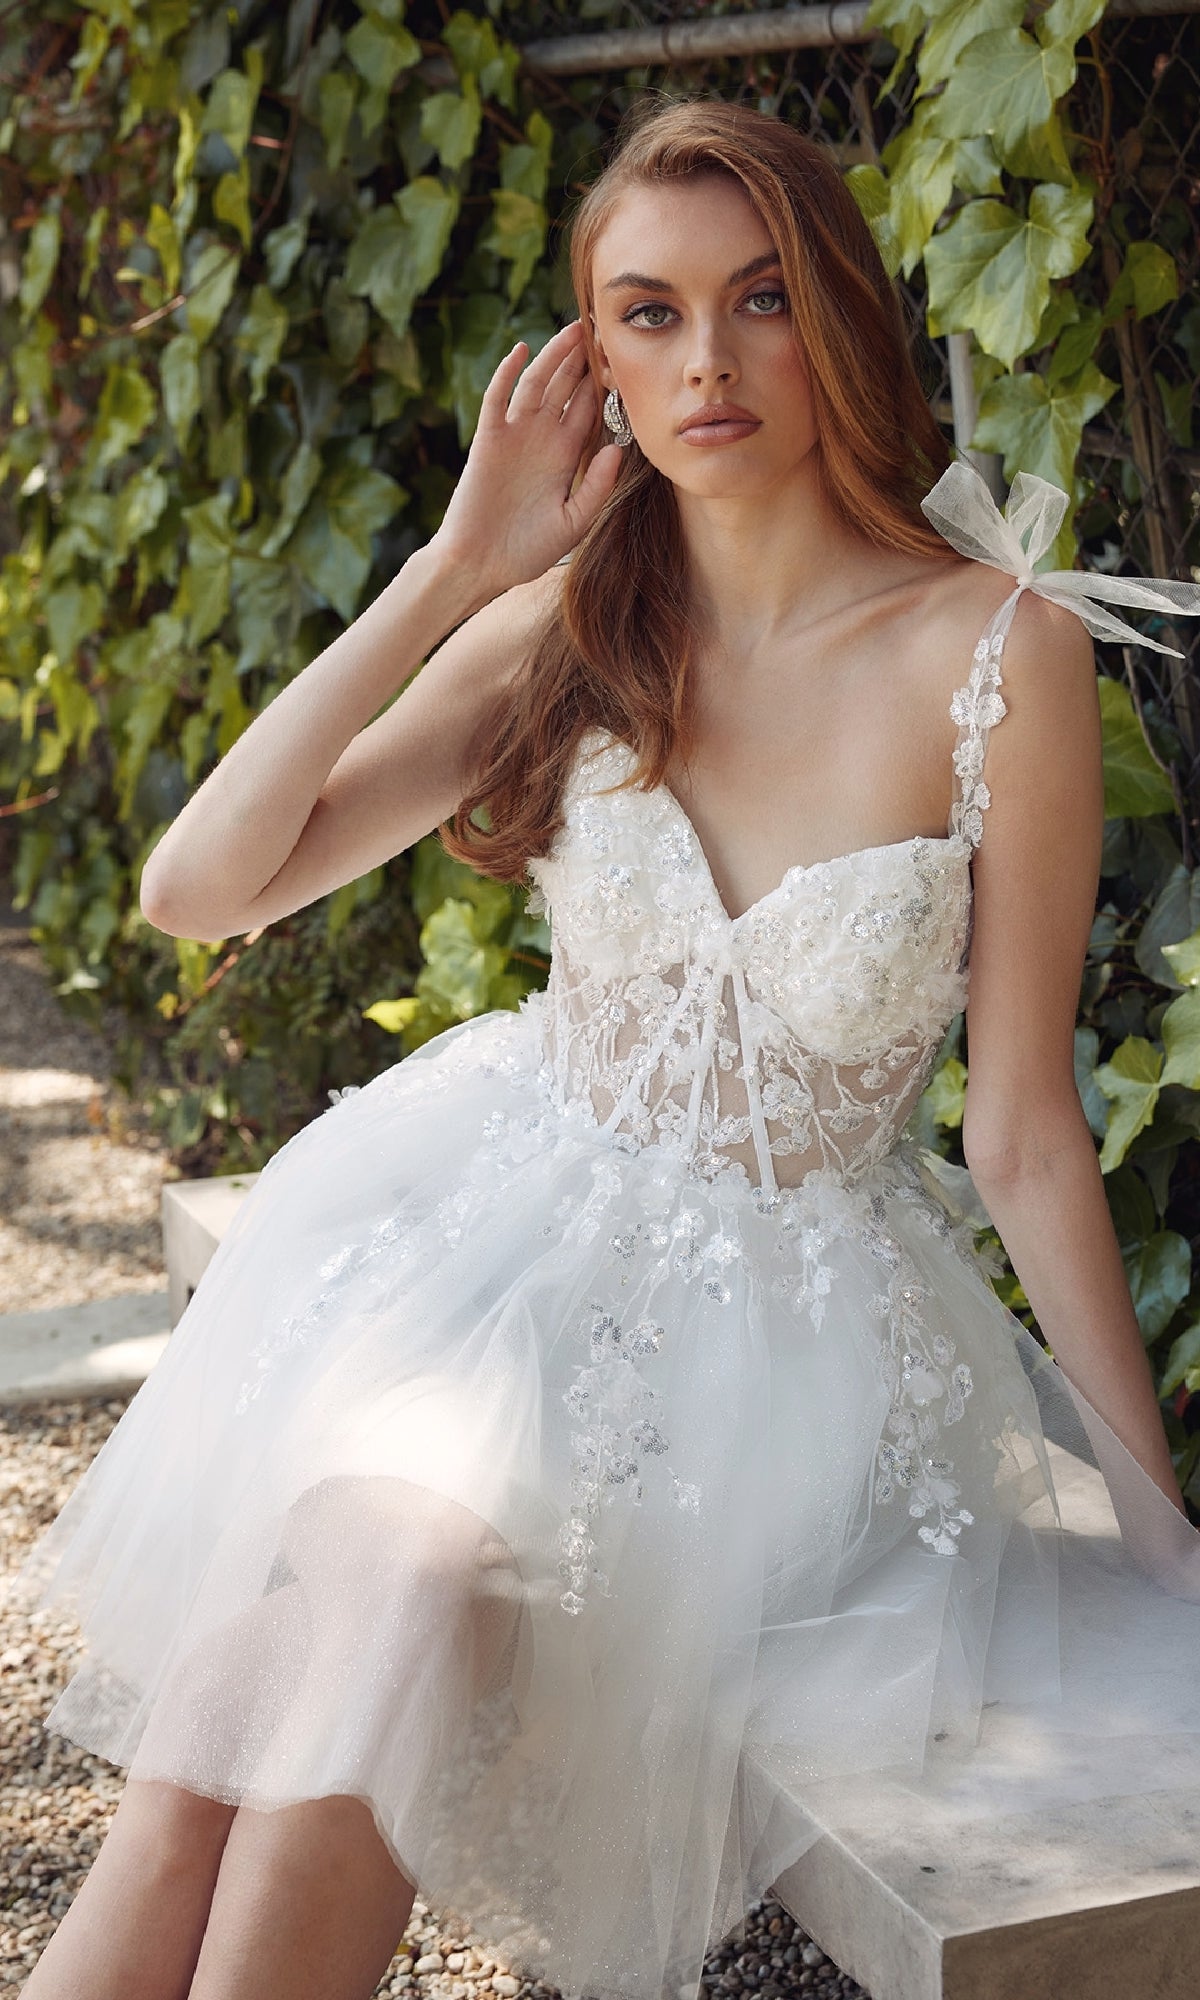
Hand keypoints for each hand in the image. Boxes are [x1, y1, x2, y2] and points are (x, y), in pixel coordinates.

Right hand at [432, 320, 624, 596]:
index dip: (607, 384)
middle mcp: (542, 439)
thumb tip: (618, 447)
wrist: (482, 565)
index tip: (629, 359)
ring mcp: (514, 435)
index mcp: (566, 456)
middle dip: (584, 360)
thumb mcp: (574, 523)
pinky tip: (521, 351)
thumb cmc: (527, 550)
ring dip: (554, 356)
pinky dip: (507, 374)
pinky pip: (498, 399)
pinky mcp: (488, 439)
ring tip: (574, 329)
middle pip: (566, 388)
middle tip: (606, 328)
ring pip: (537, 384)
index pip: (590, 410)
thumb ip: (597, 487)